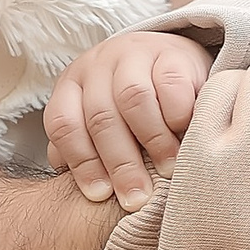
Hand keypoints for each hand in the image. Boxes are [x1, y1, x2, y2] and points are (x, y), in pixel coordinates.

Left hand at [45, 29, 211, 210]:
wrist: (172, 63)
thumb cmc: (131, 109)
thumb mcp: (101, 124)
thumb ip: (85, 150)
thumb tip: (77, 185)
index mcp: (72, 86)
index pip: (65, 125)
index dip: (82, 163)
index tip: (101, 195)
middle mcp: (97, 66)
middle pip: (100, 117)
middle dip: (120, 163)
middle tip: (137, 196)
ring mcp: (134, 54)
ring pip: (133, 98)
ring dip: (152, 140)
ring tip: (167, 170)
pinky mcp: (172, 53)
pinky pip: (170, 84)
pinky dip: (177, 115)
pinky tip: (185, 136)